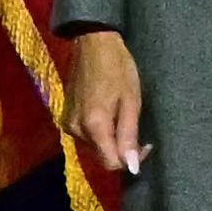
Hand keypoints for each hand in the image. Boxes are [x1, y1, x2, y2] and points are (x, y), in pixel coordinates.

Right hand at [58, 26, 143, 177]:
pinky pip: (86, 136)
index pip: (111, 163)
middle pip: (102, 156)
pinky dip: (101, 132)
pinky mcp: (66, 116)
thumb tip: (132, 168)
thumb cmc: (118, 67)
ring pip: (95, 147)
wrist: (92, 42)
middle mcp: (76, 129)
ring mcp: (68, 123)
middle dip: (122, 150)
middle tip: (139, 132)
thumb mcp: (130, 101)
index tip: (145, 145)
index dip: (130, 161)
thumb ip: (129, 136)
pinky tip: (111, 116)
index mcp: (94, 126)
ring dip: (112, 141)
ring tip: (125, 120)